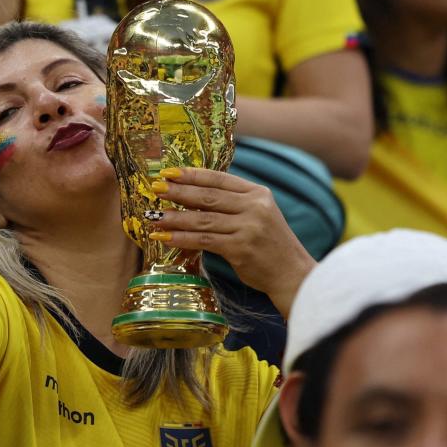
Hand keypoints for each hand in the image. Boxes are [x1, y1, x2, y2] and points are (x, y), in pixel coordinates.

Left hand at [148, 167, 315, 316]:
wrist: (293, 274)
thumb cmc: (269, 245)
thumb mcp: (258, 215)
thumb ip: (232, 203)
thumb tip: (191, 195)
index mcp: (258, 193)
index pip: (219, 178)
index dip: (191, 175)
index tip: (168, 172)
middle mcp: (254, 207)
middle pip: (208, 196)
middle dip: (178, 192)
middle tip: (155, 188)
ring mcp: (248, 227)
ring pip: (203, 219)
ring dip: (175, 218)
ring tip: (154, 217)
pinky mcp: (241, 248)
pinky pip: (204, 241)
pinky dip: (182, 238)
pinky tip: (165, 238)